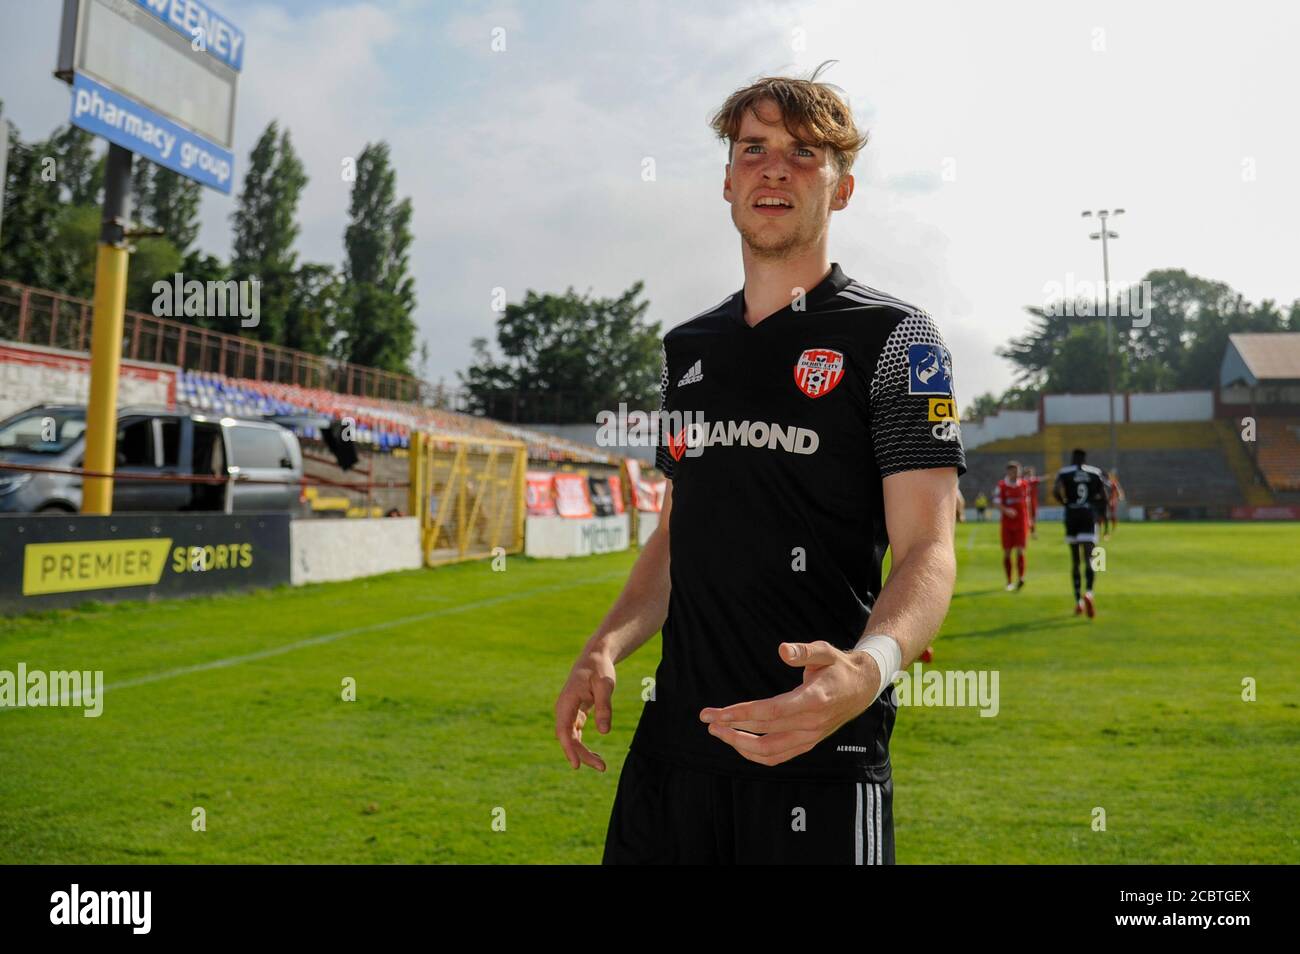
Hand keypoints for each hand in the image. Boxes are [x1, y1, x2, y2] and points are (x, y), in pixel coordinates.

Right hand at [554, 642, 616, 771]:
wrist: (594, 657)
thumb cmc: (600, 669)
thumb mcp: (605, 685)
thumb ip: (604, 707)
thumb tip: (605, 732)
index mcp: (567, 701)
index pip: (564, 730)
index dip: (569, 749)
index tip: (577, 765)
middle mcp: (563, 709)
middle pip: (568, 738)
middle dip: (582, 754)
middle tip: (602, 767)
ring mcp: (567, 712)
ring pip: (571, 738)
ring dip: (583, 752)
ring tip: (601, 766)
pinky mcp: (574, 714)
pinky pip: (575, 734)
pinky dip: (583, 746)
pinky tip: (595, 756)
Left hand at [700, 641, 879, 766]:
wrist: (862, 688)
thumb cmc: (839, 667)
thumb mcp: (825, 652)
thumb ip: (803, 651)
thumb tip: (782, 650)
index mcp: (813, 700)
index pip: (770, 712)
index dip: (741, 714)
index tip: (717, 713)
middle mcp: (811, 724)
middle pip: (764, 733)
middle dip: (731, 728)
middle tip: (707, 719)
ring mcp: (810, 737)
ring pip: (769, 752)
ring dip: (739, 744)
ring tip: (718, 731)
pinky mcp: (808, 744)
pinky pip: (778, 757)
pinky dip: (755, 754)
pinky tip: (738, 742)